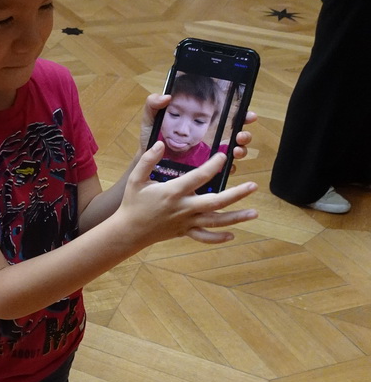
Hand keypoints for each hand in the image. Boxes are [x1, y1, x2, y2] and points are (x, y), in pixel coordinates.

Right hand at [117, 143, 257, 246]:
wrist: (128, 231)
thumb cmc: (132, 203)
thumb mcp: (135, 179)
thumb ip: (148, 160)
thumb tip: (161, 143)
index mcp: (173, 192)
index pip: (198, 177)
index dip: (213, 166)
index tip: (223, 156)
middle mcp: (183, 208)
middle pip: (214, 202)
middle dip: (235, 195)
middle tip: (253, 186)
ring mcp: (186, 222)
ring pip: (215, 221)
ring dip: (236, 218)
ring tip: (254, 213)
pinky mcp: (184, 232)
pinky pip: (204, 237)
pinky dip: (218, 238)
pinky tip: (232, 235)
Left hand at [139, 96, 256, 170]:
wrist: (146, 164)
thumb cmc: (151, 139)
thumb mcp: (151, 119)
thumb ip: (154, 104)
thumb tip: (166, 96)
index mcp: (201, 122)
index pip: (227, 115)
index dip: (241, 114)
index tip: (248, 114)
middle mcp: (210, 138)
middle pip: (236, 134)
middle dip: (244, 133)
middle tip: (241, 134)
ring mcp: (210, 156)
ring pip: (234, 152)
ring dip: (240, 150)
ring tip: (236, 149)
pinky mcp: (206, 172)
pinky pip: (223, 171)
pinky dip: (230, 168)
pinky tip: (229, 167)